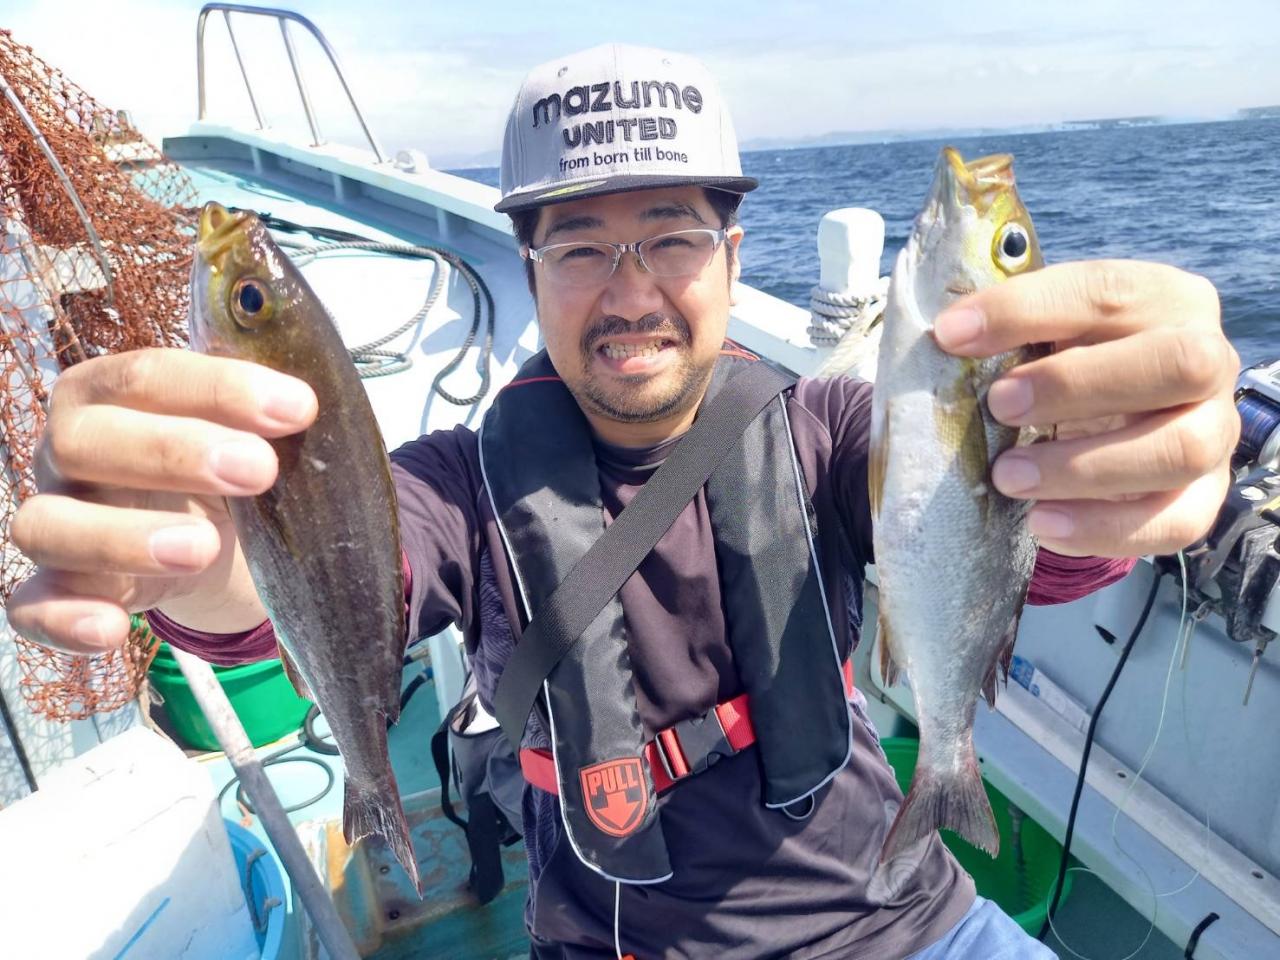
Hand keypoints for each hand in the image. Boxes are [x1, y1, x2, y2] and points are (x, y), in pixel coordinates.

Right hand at [7, 349, 316, 653]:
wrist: (216, 537)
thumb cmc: (227, 464)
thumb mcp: (252, 434)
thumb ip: (270, 418)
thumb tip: (311, 407)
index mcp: (111, 393)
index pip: (149, 375)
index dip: (222, 389)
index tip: (299, 408)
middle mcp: (69, 450)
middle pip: (85, 440)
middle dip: (175, 452)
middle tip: (260, 470)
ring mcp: (55, 521)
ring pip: (46, 525)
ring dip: (122, 538)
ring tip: (201, 549)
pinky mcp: (56, 591)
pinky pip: (33, 608)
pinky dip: (67, 620)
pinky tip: (113, 629)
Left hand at [934, 260, 1239, 557]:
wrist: (1103, 424)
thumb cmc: (1064, 363)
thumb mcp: (1040, 333)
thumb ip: (1008, 328)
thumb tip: (951, 333)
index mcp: (1166, 299)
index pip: (1108, 292)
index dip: (1027, 311)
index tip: (953, 334)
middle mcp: (1209, 359)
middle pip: (1177, 363)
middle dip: (1076, 385)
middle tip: (999, 406)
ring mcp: (1214, 431)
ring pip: (1180, 449)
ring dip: (1083, 467)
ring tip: (1007, 477)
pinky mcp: (1204, 497)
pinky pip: (1175, 522)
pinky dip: (1103, 528)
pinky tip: (1041, 523)